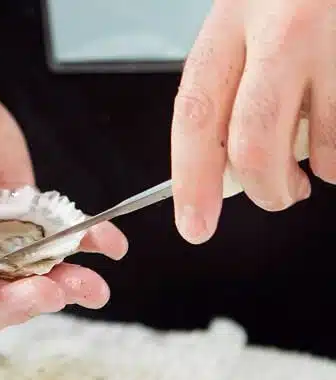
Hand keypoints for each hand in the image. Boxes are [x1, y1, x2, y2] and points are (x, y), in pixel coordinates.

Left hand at [171, 0, 334, 243]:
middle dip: (265, 190)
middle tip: (277, 195)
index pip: (196, 114)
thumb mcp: (252, 20)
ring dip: (325, 165)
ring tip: (323, 132)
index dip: (192, 180)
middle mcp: (286, 27)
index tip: (194, 224)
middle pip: (255, 145)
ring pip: (327, 152)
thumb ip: (235, 85)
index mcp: (234, 16)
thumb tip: (229, 172)